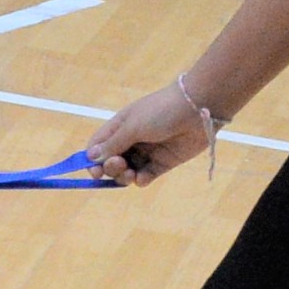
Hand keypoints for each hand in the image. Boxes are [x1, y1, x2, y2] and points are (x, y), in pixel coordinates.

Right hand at [86, 80, 218, 185]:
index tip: (94, 171)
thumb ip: (112, 144)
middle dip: (110, 168)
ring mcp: (148, 152)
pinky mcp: (164, 162)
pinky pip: (147, 175)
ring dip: (124, 176)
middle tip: (119, 165)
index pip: (98, 146)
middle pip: (111, 161)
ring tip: (130, 174)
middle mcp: (131, 140)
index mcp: (119, 127)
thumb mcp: (132, 127)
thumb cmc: (161, 111)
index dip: (92, 160)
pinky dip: (141, 179)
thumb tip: (90, 158)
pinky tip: (142, 178)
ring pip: (128, 171)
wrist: (198, 109)